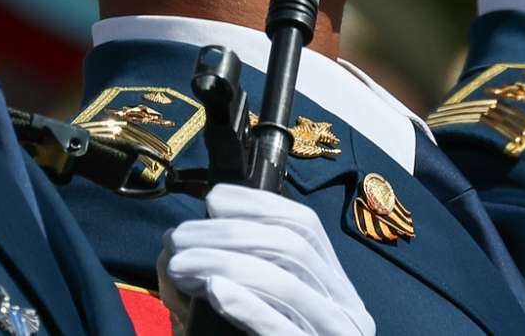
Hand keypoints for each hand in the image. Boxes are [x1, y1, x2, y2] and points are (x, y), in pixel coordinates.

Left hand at [159, 184, 375, 335]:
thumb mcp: (241, 311)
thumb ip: (225, 273)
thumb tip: (183, 242)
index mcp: (334, 290)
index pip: (305, 226)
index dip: (257, 205)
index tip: (211, 201)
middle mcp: (347, 311)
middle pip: (292, 247)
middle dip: (228, 235)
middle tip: (177, 240)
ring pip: (288, 280)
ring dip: (226, 263)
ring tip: (180, 266)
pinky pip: (284, 328)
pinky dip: (249, 305)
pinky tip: (217, 291)